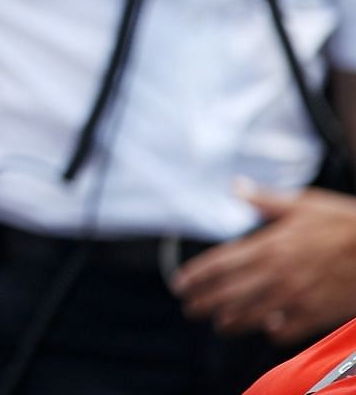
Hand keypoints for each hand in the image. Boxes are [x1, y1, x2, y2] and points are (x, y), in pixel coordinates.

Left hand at [175, 186, 355, 344]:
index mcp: (269, 245)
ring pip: (250, 316)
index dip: (196, 276)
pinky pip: (284, 331)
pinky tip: (266, 330)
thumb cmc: (346, 224)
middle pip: (228, 294)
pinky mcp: (315, 315)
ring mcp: (295, 297)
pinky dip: (271, 332)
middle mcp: (277, 274)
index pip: (220, 264)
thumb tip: (237, 187)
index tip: (180, 284)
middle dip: (204, 302)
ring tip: (219, 323)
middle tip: (189, 308)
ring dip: (230, 321)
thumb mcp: (305, 204)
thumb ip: (266, 200)